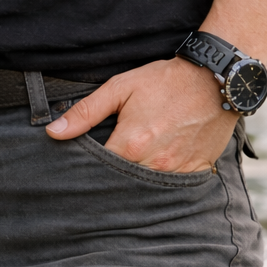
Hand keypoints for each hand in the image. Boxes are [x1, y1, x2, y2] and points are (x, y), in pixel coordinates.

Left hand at [46, 56, 238, 171]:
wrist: (212, 81)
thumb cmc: (163, 81)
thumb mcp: (119, 88)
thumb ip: (85, 112)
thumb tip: (53, 133)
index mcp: (131, 144)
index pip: (100, 168)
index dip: (90, 164)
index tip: (85, 159)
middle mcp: (154, 163)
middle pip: (123, 180)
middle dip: (112, 174)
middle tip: (111, 159)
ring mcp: (177, 171)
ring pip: (147, 186)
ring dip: (136, 177)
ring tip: (134, 159)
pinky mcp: (196, 171)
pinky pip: (173, 185)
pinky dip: (163, 178)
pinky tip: (157, 163)